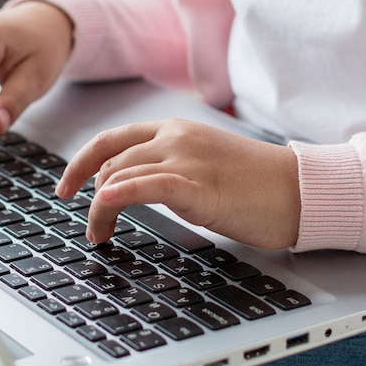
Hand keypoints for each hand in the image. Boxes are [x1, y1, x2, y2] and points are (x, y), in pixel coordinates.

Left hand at [56, 119, 300, 248]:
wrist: (299, 189)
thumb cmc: (255, 182)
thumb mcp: (203, 164)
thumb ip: (168, 167)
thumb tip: (132, 186)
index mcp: (175, 130)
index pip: (113, 139)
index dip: (81, 162)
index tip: (66, 186)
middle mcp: (175, 137)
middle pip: (110, 159)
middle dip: (87, 194)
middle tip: (90, 226)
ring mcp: (187, 158)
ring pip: (121, 175)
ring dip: (99, 209)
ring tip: (100, 235)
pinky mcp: (199, 185)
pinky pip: (149, 185)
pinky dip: (120, 195)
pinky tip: (102, 206)